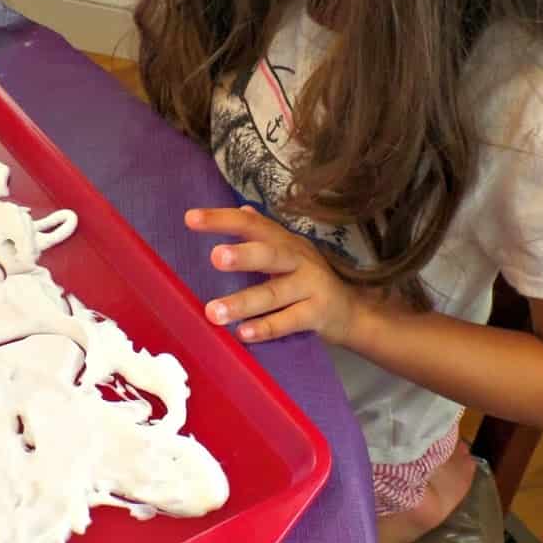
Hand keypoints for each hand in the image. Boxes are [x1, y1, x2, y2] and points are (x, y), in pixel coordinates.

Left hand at [186, 205, 359, 344]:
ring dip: (243, 302)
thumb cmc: (308, 280)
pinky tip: (243, 333)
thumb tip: (243, 209)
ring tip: (213, 311)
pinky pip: (288, 322)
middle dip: (243, 255)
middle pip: (270, 254)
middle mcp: (298, 260)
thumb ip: (264, 234)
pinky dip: (266, 328)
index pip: (252, 224)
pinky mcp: (317, 315)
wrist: (351, 312)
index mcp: (285, 241)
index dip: (223, 219)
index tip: (191, 218)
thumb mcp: (289, 252)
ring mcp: (310, 287)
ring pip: (274, 293)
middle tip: (215, 257)